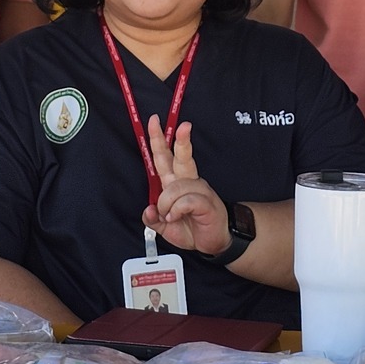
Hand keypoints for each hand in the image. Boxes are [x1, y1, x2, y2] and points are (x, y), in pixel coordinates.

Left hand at [143, 118, 229, 255]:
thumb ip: (153, 219)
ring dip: (166, 204)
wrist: (215, 241)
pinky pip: (186, 201)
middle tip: (183, 125)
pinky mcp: (206, 201)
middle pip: (181, 157)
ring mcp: (199, 190)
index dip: (159, 140)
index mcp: (176, 182)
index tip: (154, 122)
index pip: (165, 157)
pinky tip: (175, 217)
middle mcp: (188, 181)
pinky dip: (176, 211)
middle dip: (180, 140)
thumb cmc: (193, 228)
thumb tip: (149, 210)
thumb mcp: (165, 228)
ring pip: (176, 186)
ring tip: (169, 216)